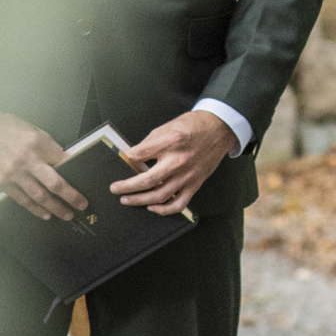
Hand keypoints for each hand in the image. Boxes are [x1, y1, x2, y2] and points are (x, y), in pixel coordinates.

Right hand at [0, 107, 86, 220]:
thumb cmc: (8, 127)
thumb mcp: (34, 130)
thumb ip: (48, 148)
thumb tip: (63, 163)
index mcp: (39, 142)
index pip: (64, 161)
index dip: (75, 172)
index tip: (85, 182)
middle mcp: (27, 159)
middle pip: (54, 183)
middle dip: (71, 196)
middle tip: (82, 205)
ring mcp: (13, 173)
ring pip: (38, 196)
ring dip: (54, 208)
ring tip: (67, 215)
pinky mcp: (1, 182)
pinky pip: (21, 199)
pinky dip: (34, 209)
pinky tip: (45, 214)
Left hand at [111, 110, 236, 215]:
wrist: (220, 129)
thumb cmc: (194, 125)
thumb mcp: (169, 125)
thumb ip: (151, 141)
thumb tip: (133, 155)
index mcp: (171, 142)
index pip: (140, 154)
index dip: (127, 158)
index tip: (121, 160)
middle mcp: (179, 160)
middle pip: (147, 181)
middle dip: (126, 186)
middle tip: (115, 188)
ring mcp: (188, 175)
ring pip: (160, 196)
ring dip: (140, 200)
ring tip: (127, 200)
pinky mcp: (195, 183)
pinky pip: (179, 204)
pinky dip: (163, 209)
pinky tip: (152, 207)